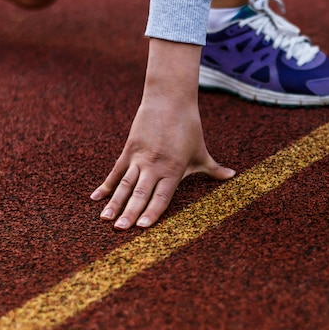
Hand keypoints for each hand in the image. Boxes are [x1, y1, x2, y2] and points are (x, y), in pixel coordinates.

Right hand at [90, 39, 234, 229]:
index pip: (162, 196)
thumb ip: (213, 168)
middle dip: (129, 212)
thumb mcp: (201, 151)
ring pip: (125, 184)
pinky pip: (116, 171)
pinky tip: (95, 198)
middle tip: (120, 229)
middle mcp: (155, 166)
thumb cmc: (189, 127)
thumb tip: (232, 175)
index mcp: (174, 169)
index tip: (142, 227)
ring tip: (105, 219)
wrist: (170, 100)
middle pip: (140, 193)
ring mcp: (140, 158)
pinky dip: (105, 185)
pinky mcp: (129, 149)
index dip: (152, 212)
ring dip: (114, 202)